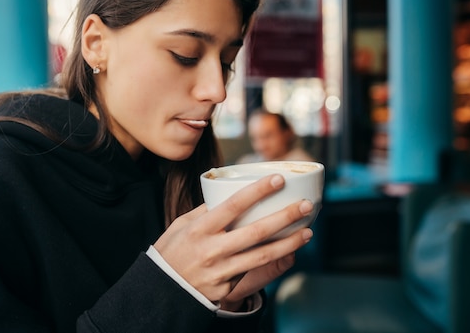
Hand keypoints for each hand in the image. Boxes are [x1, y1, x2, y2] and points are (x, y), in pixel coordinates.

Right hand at [153, 174, 313, 304]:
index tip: (278, 180)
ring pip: (262, 255)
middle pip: (256, 231)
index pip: (233, 205)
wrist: (162, 290)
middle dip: (285, 217)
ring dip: (289, 243)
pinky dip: (273, 261)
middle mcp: (212, 249)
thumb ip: (205, 211)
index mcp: (200, 229)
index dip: (258, 191)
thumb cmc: (171, 251)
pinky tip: (288, 252)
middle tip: (305, 205)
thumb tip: (226, 194)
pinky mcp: (227, 287)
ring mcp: (221, 270)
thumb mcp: (181, 225)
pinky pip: (253, 270)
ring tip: (307, 232)